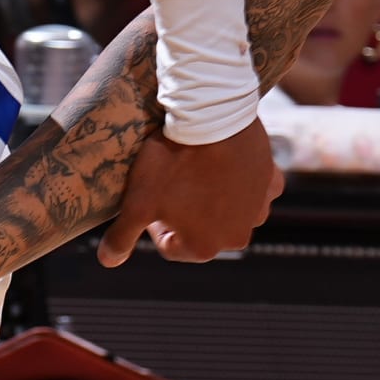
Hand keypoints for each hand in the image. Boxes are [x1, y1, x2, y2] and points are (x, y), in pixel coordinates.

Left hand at [95, 116, 281, 268]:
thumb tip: (108, 262)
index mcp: (204, 248)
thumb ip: (121, 236)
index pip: (169, 244)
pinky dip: (239, 179)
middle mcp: (237, 237)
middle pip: (201, 229)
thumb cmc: (172, 162)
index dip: (155, 221)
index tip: (152, 196)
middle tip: (173, 181)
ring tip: (196, 169)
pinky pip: (251, 188)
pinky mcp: (271, 183)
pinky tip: (224, 161)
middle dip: (186, 212)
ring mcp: (258, 210)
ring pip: (227, 209)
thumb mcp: (137, 202)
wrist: (211, 117)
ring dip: (212, 197)